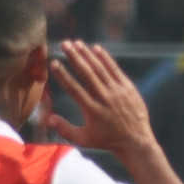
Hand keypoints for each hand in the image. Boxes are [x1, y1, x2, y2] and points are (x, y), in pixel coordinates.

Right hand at [44, 37, 154, 156]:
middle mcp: (104, 98)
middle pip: (87, 74)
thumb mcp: (84, 139)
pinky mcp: (127, 87)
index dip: (63, 75)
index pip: (74, 89)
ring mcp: (117, 91)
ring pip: (100, 69)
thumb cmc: (107, 140)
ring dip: (88, 54)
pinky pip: (115, 69)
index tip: (54, 63)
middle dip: (75, 57)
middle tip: (64, 44)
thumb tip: (48, 119)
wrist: (135, 141)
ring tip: (77, 43)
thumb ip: (65, 129)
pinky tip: (96, 48)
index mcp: (92, 110)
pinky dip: (105, 58)